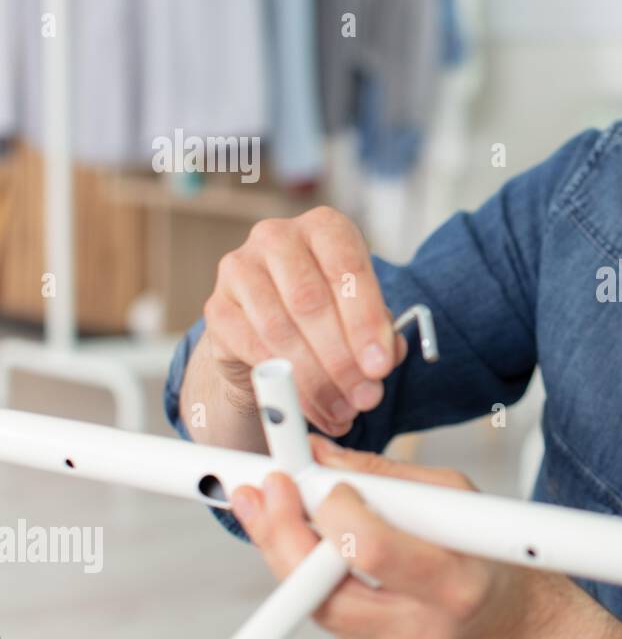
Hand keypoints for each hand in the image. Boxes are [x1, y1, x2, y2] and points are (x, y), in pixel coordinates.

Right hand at [201, 206, 407, 435]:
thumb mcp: (362, 317)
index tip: (380, 367)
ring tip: (341, 409)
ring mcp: (240, 268)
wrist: (269, 327)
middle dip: (342, 360)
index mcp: (325, 228)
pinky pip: (251, 348)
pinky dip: (282, 383)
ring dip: (315, 379)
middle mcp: (278, 237)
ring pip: (279, 329)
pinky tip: (307, 407)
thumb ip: (381, 334)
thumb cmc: (329, 314)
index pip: (347, 269)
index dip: (365, 323)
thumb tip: (387, 354)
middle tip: (365, 398)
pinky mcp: (217, 306)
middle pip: (310, 301)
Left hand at [229, 434, 563, 638]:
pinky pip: (327, 620)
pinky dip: (315, 582)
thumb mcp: (458, 499)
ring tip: (267, 510)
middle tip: (261, 492)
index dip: (333, 511)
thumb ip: (387, 477)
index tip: (313, 478)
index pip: (372, 552)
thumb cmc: (490, 557)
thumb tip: (323, 456)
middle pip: (323, 589)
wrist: (513, 623)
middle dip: (280, 533)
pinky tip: (315, 554)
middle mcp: (424, 628)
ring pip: (313, 607)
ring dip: (284, 554)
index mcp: (455, 581)